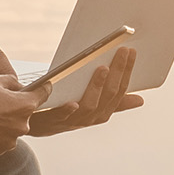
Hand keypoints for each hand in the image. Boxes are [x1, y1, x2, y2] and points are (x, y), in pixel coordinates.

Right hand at [0, 72, 40, 156]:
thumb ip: (13, 82)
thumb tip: (20, 86)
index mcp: (25, 105)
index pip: (43, 95)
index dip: (43, 89)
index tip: (44, 88)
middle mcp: (21, 125)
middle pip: (26, 115)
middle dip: (17, 109)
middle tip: (0, 103)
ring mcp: (10, 140)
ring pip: (13, 129)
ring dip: (5, 123)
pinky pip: (2, 141)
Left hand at [29, 47, 143, 136]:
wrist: (33, 123)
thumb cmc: (64, 109)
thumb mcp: (92, 103)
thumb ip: (114, 102)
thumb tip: (140, 100)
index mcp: (101, 113)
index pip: (119, 91)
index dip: (127, 72)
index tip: (131, 52)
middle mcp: (89, 118)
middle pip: (109, 97)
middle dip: (117, 73)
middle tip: (122, 51)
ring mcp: (71, 121)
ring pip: (89, 107)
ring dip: (97, 88)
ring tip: (102, 68)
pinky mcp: (50, 120)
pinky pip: (61, 117)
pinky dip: (68, 110)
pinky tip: (73, 101)